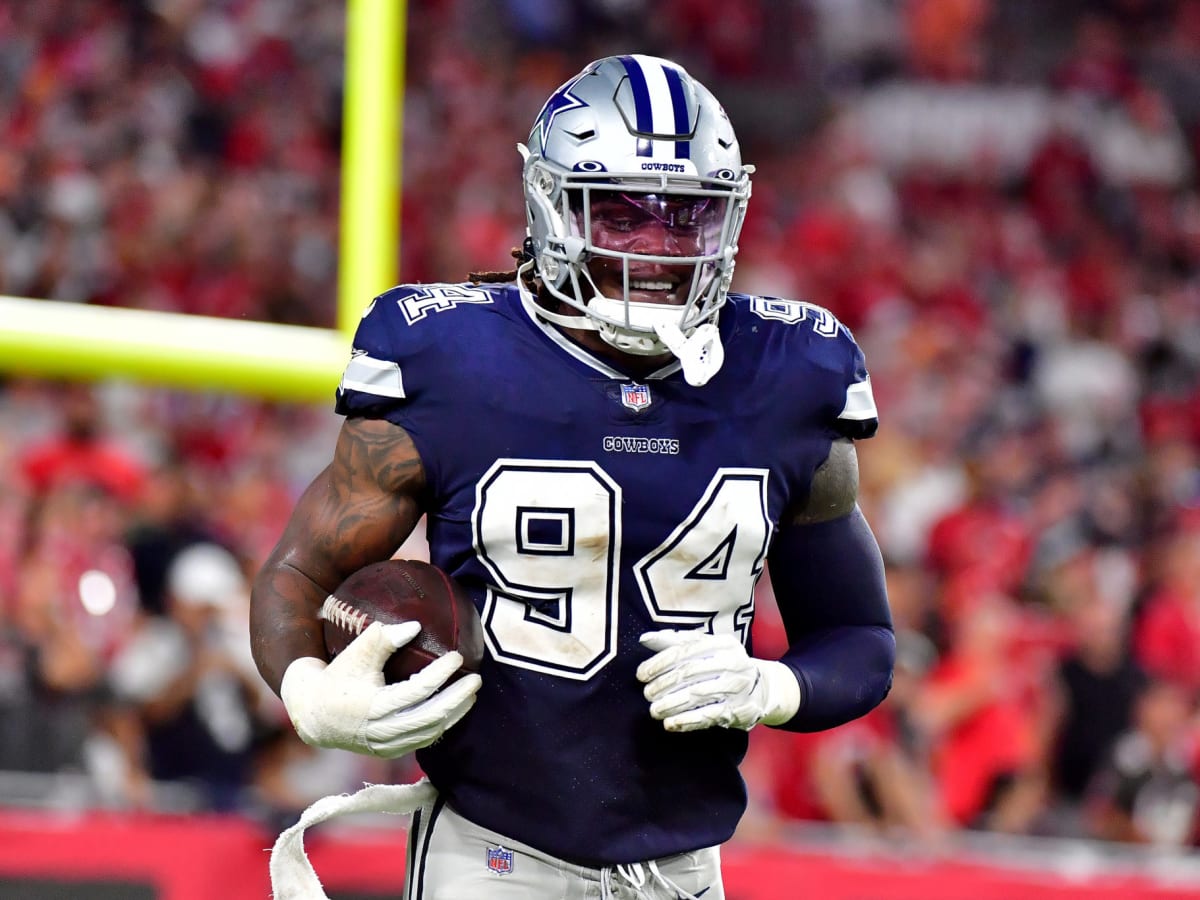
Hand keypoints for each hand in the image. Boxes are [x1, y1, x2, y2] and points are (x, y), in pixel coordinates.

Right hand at [280, 621, 481, 757]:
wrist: (315, 716)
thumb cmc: (338, 678)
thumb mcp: (356, 654)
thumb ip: (383, 639)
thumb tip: (416, 626)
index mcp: (372, 707)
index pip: (416, 692)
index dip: (440, 674)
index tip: (457, 657)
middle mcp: (381, 730)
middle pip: (430, 717)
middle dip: (457, 698)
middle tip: (477, 679)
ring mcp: (386, 746)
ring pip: (429, 733)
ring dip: (455, 713)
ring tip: (472, 693)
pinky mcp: (389, 752)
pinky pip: (422, 741)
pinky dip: (442, 726)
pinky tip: (456, 710)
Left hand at [637, 630, 800, 731]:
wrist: (763, 688)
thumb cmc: (724, 665)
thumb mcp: (707, 648)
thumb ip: (676, 642)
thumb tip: (645, 639)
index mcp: (723, 644)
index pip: (684, 651)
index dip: (659, 663)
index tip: (641, 674)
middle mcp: (733, 663)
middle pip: (690, 673)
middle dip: (663, 685)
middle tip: (647, 694)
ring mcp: (738, 687)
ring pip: (697, 695)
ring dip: (671, 704)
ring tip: (654, 710)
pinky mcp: (739, 710)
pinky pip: (708, 716)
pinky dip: (686, 721)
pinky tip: (670, 724)